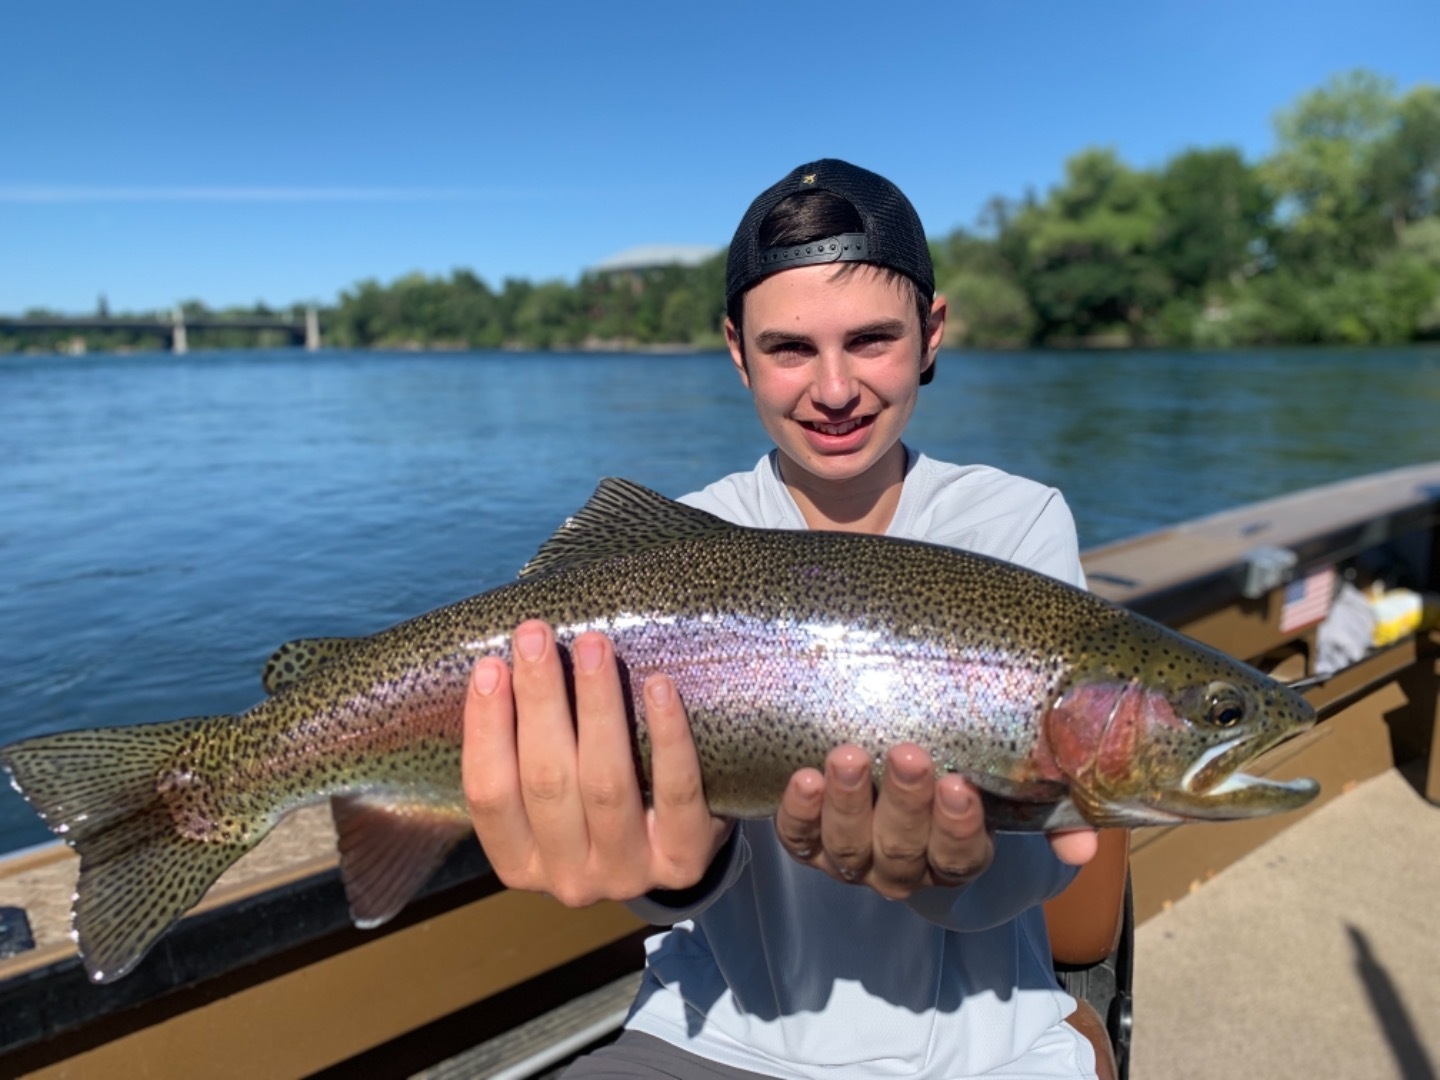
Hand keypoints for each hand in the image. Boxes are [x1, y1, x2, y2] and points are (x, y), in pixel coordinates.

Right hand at [461, 620, 732, 906]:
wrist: (680, 847)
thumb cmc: (600, 802)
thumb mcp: (552, 793)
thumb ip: (526, 748)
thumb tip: (502, 661)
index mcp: (519, 862)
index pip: (489, 795)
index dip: (485, 728)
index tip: (489, 665)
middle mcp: (568, 877)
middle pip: (547, 781)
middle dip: (540, 700)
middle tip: (536, 635)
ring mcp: (628, 873)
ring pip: (606, 783)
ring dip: (597, 706)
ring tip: (593, 646)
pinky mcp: (684, 860)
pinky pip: (675, 791)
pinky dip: (667, 736)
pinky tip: (658, 686)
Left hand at [774, 744, 1096, 899]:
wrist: (895, 777)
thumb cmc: (961, 776)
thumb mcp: (1010, 793)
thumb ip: (1051, 817)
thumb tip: (1087, 845)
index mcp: (956, 859)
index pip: (962, 856)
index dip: (959, 827)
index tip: (961, 786)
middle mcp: (903, 869)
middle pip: (904, 849)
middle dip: (906, 803)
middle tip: (908, 754)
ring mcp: (853, 860)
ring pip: (849, 848)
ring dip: (848, 803)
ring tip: (848, 757)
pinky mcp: (808, 843)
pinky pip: (798, 839)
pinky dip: (797, 812)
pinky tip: (803, 778)